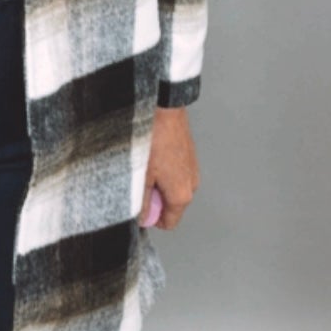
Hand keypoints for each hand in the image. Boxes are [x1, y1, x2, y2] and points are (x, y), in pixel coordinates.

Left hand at [140, 106, 199, 229]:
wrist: (164, 108)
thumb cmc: (153, 139)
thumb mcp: (140, 176)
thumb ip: (141, 202)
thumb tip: (142, 218)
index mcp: (182, 195)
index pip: (169, 223)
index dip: (151, 219)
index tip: (138, 207)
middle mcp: (192, 184)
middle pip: (170, 205)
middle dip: (153, 199)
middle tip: (138, 181)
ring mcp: (192, 169)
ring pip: (171, 187)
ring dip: (157, 182)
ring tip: (144, 165)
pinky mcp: (188, 156)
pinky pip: (174, 172)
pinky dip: (162, 169)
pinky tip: (151, 155)